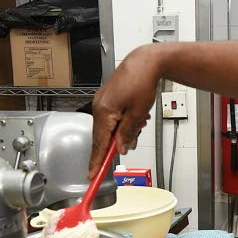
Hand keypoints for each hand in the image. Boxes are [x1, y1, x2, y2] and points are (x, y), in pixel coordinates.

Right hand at [89, 48, 162, 177]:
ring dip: (122, 131)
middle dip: (115, 144)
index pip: (99, 144)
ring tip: (139, 123)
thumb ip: (127, 133)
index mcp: (104, 112)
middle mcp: (99, 106)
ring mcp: (102, 101)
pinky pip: (111, 117)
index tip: (92, 175)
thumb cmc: (142, 82)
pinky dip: (121, 122)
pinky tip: (134, 118)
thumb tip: (121, 148)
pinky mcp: (107, 98)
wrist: (145, 62)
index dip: (96, 161)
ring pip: (108, 127)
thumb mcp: (137, 113)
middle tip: (124, 149)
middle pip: (102, 136)